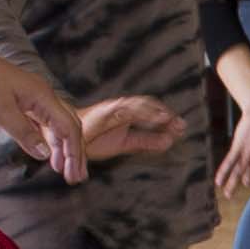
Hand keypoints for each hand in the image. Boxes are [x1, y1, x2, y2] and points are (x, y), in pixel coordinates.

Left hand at [0, 51, 88, 174]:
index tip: (73, 172)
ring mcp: (35, 99)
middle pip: (69, 126)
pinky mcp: (25, 102)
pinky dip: (49, 140)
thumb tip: (45, 155)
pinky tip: (49, 153)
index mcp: (43, 96)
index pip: (69, 127)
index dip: (73, 150)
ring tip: (64, 170)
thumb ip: (24, 133)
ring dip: (63, 148)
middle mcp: (44, 97)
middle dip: (75, 151)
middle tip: (76, 177)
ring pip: (58, 126)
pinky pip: (44, 124)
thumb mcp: (1, 111)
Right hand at [70, 93, 186, 166]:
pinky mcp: (103, 112)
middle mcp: (122, 107)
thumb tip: (169, 142)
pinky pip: (121, 110)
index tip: (181, 127)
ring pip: (137, 105)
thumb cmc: (95, 138)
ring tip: (168, 119)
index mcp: (127, 113)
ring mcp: (112, 108)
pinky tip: (146, 116)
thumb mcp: (125, 143)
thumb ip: (146, 141)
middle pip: (148, 106)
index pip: (151, 112)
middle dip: (164, 114)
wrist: (67, 139)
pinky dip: (135, 111)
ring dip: (153, 111)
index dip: (167, 118)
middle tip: (180, 125)